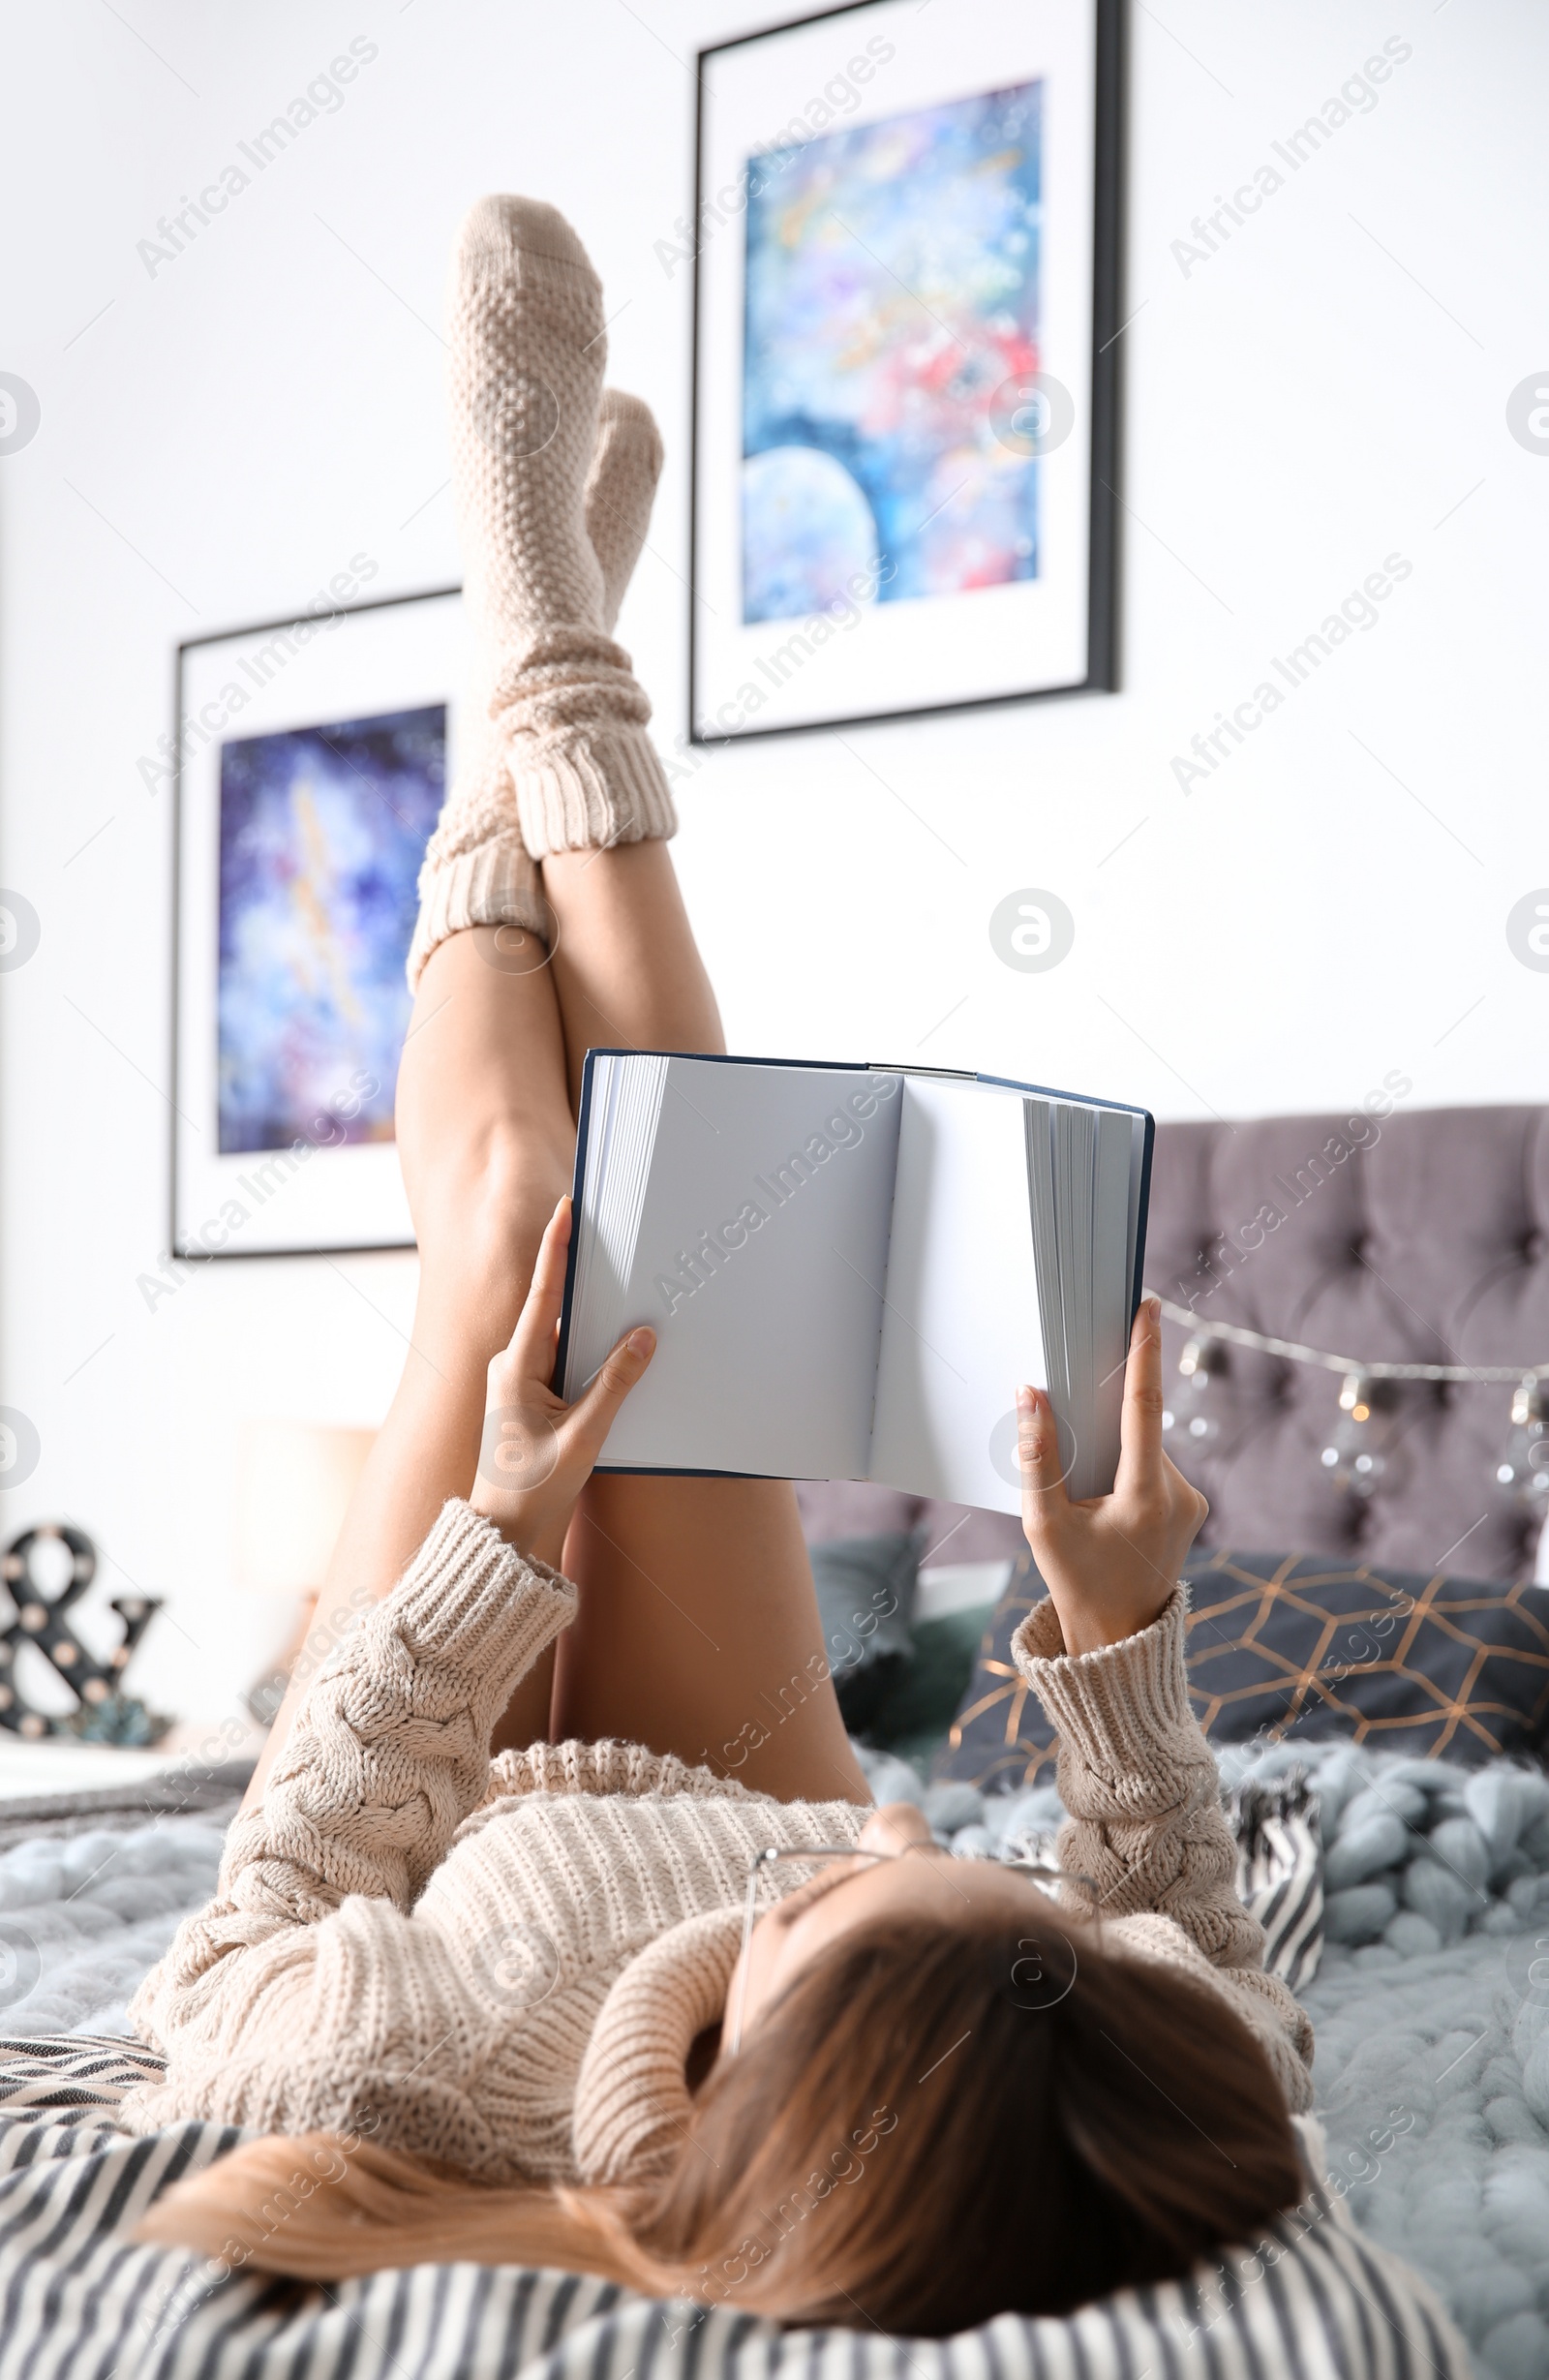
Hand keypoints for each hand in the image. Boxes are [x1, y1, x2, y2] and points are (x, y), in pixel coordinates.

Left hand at [469, 1196, 654, 1564]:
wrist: (505, 1533)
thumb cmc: (534, 1490)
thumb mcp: (584, 1436)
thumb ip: (615, 1384)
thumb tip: (642, 1337)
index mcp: (517, 1367)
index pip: (543, 1295)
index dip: (556, 1249)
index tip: (566, 1210)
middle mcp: (513, 1366)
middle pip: (557, 1311)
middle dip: (587, 1281)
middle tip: (615, 1245)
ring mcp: (520, 1382)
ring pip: (564, 1339)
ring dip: (593, 1326)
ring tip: (628, 1305)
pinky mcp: (531, 1398)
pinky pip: (564, 1362)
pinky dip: (590, 1356)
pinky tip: (617, 1356)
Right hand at [1016, 1295, 1207, 1655]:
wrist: (1120, 1635)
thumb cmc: (1079, 1581)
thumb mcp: (1044, 1524)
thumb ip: (1037, 1456)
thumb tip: (1030, 1394)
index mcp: (1146, 1497)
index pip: (1144, 1408)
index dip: (1145, 1354)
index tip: (1149, 1308)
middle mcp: (1180, 1494)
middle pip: (1138, 1430)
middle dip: (1104, 1429)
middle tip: (1080, 1470)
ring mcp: (1192, 1501)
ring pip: (1147, 1448)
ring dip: (1117, 1454)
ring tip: (1093, 1506)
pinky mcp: (1194, 1507)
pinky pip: (1156, 1467)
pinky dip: (1130, 1469)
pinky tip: (1110, 1507)